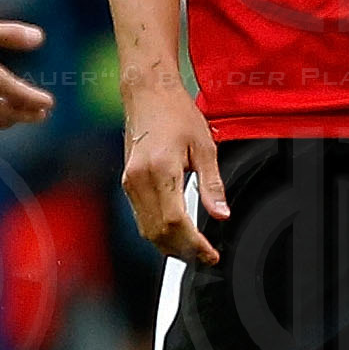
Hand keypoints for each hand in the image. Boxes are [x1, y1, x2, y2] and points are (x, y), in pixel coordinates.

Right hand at [122, 88, 225, 265]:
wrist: (148, 94)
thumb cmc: (175, 113)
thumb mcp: (204, 146)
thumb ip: (212, 184)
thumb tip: (221, 214)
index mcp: (160, 170)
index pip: (175, 222)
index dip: (194, 243)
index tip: (210, 253)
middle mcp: (139, 179)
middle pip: (158, 232)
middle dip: (182, 250)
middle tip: (205, 255)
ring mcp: (129, 182)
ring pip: (146, 229)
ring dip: (169, 245)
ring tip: (193, 248)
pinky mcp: (127, 182)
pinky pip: (140, 217)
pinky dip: (158, 231)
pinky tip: (175, 232)